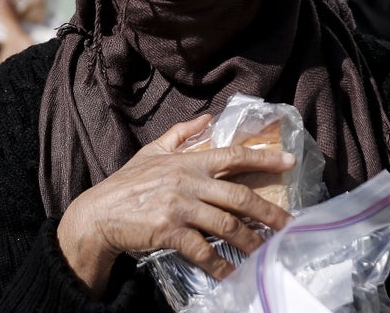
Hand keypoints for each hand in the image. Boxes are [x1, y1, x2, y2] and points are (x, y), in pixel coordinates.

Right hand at [57, 115, 295, 296]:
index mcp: (189, 162)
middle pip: (239, 197)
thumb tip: (209, 117)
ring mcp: (181, 208)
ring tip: (267, 252)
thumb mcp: (153, 150)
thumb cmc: (127, 182)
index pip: (234, 156)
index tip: (290, 161)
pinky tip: (232, 273)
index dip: (265, 158)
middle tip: (289, 224)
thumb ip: (182, 133)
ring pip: (227, 225)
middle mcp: (189, 182)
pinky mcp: (170, 232)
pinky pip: (203, 250)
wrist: (99, 213)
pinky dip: (220, 264)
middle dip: (269, 211)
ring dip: (251, 241)